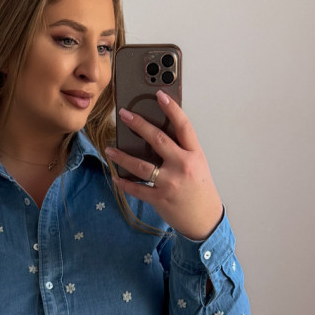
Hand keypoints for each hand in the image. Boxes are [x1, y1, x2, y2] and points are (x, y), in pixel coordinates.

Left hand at [106, 91, 223, 241]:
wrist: (205, 219)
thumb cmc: (200, 190)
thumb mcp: (197, 165)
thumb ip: (181, 150)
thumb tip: (157, 136)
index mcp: (194, 154)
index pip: (183, 126)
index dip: (172, 109)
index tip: (159, 95)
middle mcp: (182, 166)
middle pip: (158, 140)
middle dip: (139, 125)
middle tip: (124, 115)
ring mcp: (170, 183)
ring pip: (141, 165)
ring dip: (122, 156)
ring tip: (109, 148)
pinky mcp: (160, 198)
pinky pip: (137, 188)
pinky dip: (124, 183)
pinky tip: (115, 176)